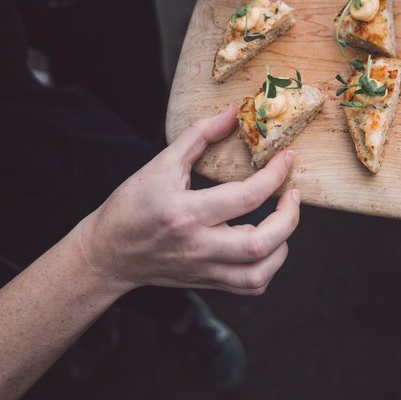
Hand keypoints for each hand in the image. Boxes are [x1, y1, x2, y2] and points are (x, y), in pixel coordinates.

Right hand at [76, 108, 299, 295]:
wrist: (107, 254)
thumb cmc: (131, 207)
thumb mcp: (160, 164)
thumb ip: (199, 136)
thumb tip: (233, 113)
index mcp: (186, 213)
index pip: (245, 196)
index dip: (274, 175)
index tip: (287, 158)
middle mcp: (198, 245)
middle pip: (260, 243)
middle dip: (289, 217)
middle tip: (293, 194)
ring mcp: (205, 268)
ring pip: (259, 272)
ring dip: (283, 245)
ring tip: (283, 220)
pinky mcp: (208, 281)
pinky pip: (251, 285)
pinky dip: (269, 267)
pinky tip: (268, 244)